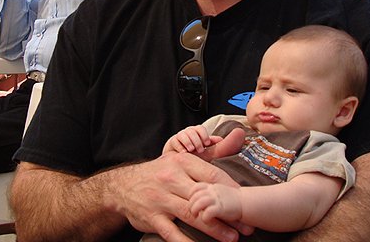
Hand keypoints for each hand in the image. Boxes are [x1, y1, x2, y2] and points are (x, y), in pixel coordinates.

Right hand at [112, 152, 248, 241]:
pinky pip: (172, 233)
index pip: (212, 175)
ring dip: (214, 229)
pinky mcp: (152, 218)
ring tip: (232, 237)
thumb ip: (208, 155)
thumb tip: (238, 138)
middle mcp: (171, 179)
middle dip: (227, 213)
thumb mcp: (180, 159)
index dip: (231, 189)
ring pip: (191, 215)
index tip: (244, 201)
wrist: (123, 186)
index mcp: (181, 162)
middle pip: (204, 197)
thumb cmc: (160, 173)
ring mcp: (160, 199)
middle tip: (246, 225)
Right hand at [164, 125, 222, 154]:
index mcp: (196, 131)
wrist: (179, 155)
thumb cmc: (194, 150)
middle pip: (192, 132)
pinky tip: (184, 152)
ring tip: (192, 150)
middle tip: (200, 150)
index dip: (204, 135)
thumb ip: (211, 142)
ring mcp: (180, 135)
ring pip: (183, 135)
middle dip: (197, 141)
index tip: (207, 144)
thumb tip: (221, 140)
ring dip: (188, 142)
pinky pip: (175, 141)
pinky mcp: (172, 141)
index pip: (200, 129)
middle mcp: (188, 132)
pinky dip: (179, 147)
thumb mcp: (203, 146)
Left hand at [189, 183, 242, 224]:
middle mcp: (213, 190)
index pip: (196, 186)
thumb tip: (198, 197)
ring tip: (195, 216)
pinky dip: (204, 218)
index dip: (191, 194)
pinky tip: (208, 221)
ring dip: (194, 210)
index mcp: (212, 186)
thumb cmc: (232, 200)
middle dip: (190, 204)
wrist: (247, 203)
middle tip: (192, 212)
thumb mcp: (220, 191)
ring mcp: (217, 198)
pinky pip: (207, 213)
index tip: (191, 202)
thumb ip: (209, 192)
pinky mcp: (220, 208)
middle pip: (194, 194)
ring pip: (198, 203)